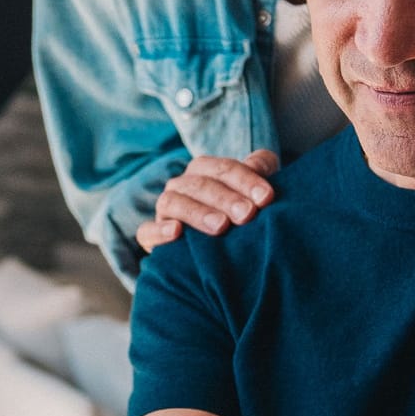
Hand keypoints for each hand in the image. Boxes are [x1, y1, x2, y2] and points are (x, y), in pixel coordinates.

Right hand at [135, 150, 280, 254]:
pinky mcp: (151, 236)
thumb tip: (260, 163)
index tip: (267, 197)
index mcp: (204, 171)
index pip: (224, 169)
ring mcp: (165, 210)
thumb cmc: (238, 213)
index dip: (246, 180)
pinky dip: (159, 230)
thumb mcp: (252, 190)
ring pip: (174, 203)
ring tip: (221, 226)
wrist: (214, 252)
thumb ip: (260, 168)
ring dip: (198, 213)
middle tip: (247, 214)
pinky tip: (176, 232)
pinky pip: (147, 231)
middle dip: (226, 198)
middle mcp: (181, 186)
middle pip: (201, 185)